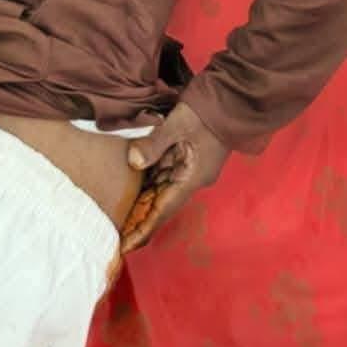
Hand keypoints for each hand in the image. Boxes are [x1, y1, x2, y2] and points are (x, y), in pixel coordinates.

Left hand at [120, 101, 228, 253]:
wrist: (234, 99)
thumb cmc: (207, 111)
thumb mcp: (178, 123)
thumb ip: (155, 143)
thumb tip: (133, 161)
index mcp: (191, 179)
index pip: (161, 211)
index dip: (142, 230)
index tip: (125, 246)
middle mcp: (191, 180)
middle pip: (159, 204)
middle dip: (138, 219)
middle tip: (113, 232)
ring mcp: (190, 170)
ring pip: (161, 190)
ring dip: (142, 202)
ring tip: (118, 215)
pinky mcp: (188, 159)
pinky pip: (165, 175)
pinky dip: (149, 183)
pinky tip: (132, 187)